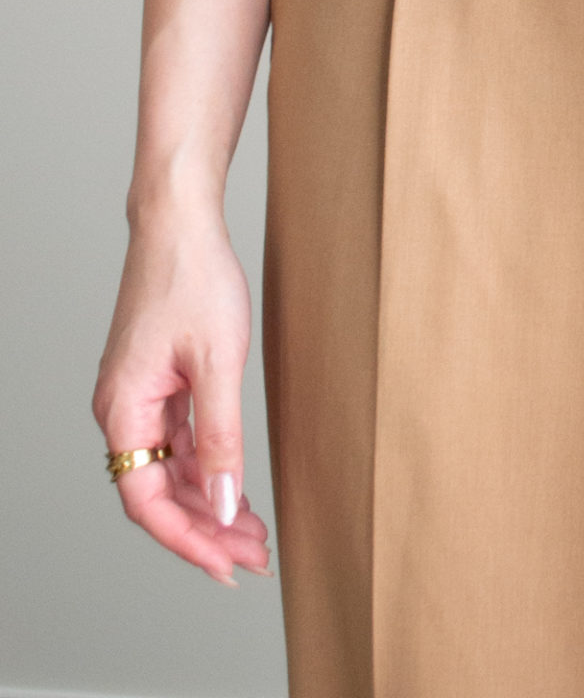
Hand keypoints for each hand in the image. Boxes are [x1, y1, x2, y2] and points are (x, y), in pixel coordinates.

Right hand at [92, 208, 271, 584]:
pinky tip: (235, 487)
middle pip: (158, 492)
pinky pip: (179, 442)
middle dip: (205, 530)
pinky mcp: (158, 382)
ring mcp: (139, 396)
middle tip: (255, 558)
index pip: (146, 502)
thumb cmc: (194, 277)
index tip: (226, 567)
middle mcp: (122, 409)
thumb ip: (221, 436)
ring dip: (209, 502)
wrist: (181, 222)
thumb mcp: (218, 362)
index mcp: (122, 409)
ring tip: (253, 533)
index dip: (186, 540)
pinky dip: (208, 466)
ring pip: (170, 470)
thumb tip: (224, 501)